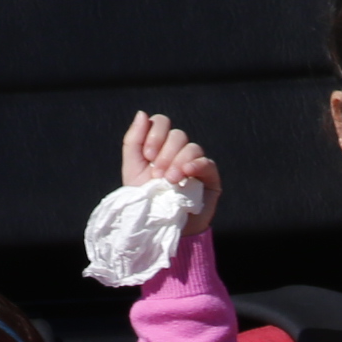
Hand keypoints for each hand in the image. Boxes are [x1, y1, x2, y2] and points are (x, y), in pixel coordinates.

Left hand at [121, 109, 220, 233]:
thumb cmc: (145, 200)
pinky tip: (187, 174)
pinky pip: (207, 162)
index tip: (148, 156)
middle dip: (165, 153)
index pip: (161, 123)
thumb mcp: (132, 169)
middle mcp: (178, 151)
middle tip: (157, 175)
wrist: (159, 228)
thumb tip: (141, 113)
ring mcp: (195, 163)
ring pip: (192, 147)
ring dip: (178, 162)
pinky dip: (196, 164)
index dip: (155, 134)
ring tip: (170, 181)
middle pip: (177, 135)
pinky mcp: (209, 177)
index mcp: (159, 146)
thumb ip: (133, 141)